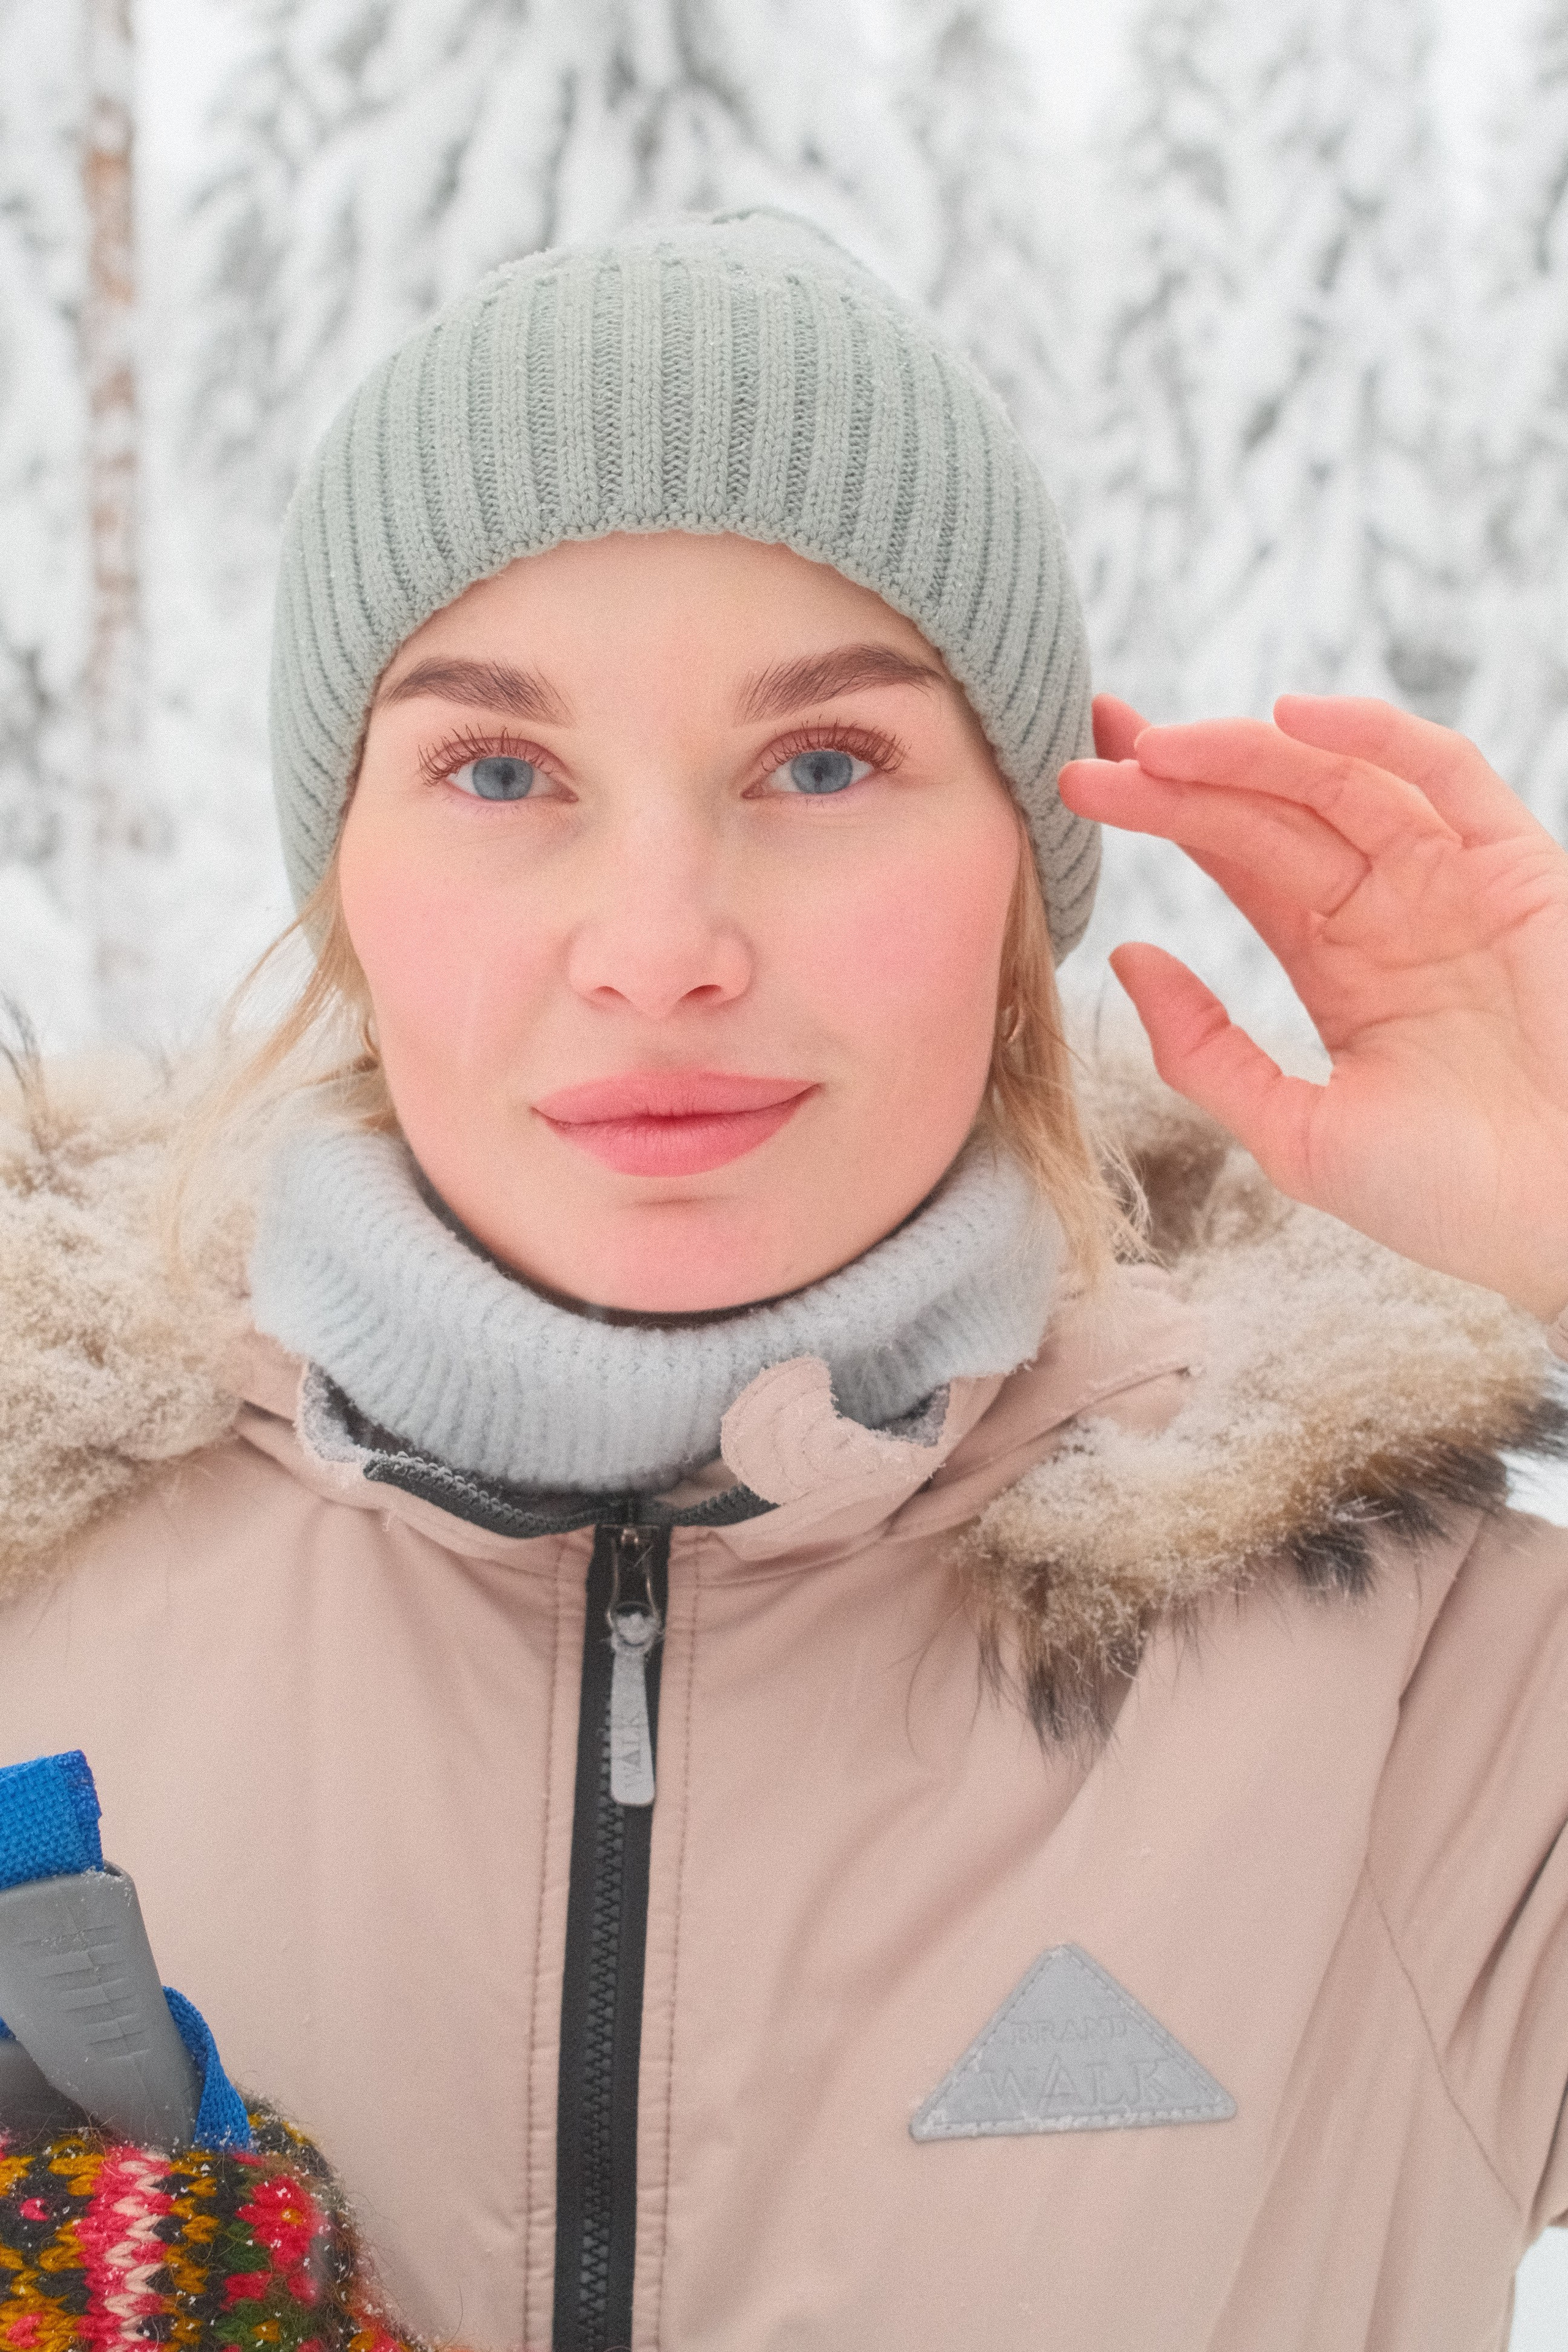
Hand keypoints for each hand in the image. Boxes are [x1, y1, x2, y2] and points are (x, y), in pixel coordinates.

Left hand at [1058, 694, 1567, 1321]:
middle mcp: (1390, 909)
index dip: (1161, 814)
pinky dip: (1376, 738)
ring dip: (1247, 755)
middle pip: (1268, 813)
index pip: (1234, 862)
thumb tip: (1126, 957)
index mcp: (1337, 964)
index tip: (1080, 782)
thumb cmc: (1446, 1199)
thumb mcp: (1296, 1135)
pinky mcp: (1518, 869)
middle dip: (1180, 773)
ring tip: (1158, 746)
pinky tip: (1294, 719)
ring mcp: (1453, 882)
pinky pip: (1446, 778)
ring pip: (1336, 785)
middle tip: (1094, 744)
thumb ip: (1208, 1053)